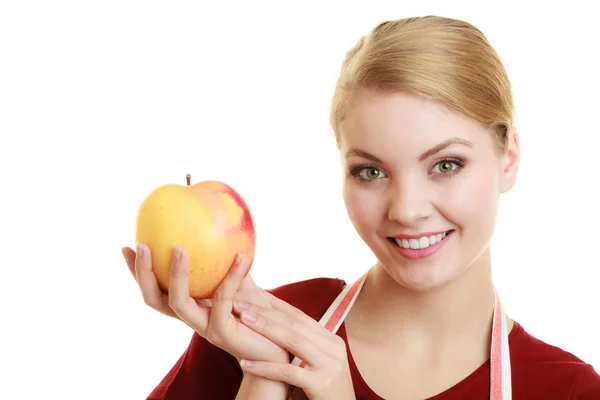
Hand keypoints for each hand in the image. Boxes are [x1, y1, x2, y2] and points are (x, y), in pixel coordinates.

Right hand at [122, 244, 288, 363]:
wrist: (277, 343)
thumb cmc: (258, 312)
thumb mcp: (241, 282)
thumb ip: (227, 261)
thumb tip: (222, 227)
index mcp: (191, 306)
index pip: (156, 290)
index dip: (138, 273)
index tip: (127, 247)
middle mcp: (191, 318)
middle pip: (154, 300)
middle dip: (143, 273)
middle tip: (142, 246)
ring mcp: (204, 327)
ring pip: (178, 303)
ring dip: (175, 274)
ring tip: (179, 248)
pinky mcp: (223, 332)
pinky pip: (222, 300)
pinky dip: (230, 277)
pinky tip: (241, 257)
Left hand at [233, 293, 355, 399]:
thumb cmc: (325, 393)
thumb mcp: (320, 364)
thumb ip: (306, 346)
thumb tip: (277, 327)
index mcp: (332, 340)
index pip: (300, 316)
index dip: (275, 304)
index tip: (252, 295)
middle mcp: (333, 348)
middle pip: (295, 324)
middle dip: (265, 312)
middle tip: (240, 303)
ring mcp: (330, 366)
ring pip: (294, 341)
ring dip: (265, 329)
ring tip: (242, 321)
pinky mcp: (322, 385)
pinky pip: (289, 372)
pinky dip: (266, 367)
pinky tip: (246, 363)